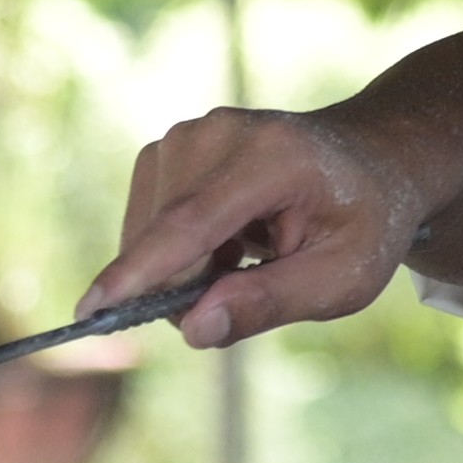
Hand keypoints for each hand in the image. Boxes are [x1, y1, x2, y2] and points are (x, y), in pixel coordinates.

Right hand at [87, 107, 428, 347]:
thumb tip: (193, 329)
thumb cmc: (362, 223)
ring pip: (147, 233)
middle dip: (185, 288)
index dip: (140, 271)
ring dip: (183, 269)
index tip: (91, 310)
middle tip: (249, 291)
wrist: (370, 160)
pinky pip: (148, 222)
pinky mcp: (168, 147)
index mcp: (273, 158)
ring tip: (248, 258)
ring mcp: (189, 134)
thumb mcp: (342, 278)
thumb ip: (268, 303)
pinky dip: (177, 250)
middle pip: (163, 235)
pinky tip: (227, 244)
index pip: (190, 222)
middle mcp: (220, 133)